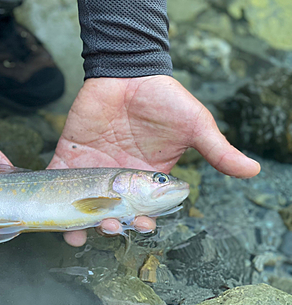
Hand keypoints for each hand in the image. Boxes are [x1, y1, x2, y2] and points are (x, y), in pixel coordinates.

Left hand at [49, 76, 259, 245]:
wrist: (128, 71)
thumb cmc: (164, 97)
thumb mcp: (195, 125)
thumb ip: (217, 150)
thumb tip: (254, 170)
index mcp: (147, 179)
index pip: (143, 210)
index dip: (141, 222)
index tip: (141, 224)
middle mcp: (118, 180)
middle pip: (110, 214)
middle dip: (109, 227)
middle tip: (109, 227)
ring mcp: (92, 169)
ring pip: (82, 205)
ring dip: (77, 223)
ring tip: (75, 234)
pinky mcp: (70, 155)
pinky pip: (57, 179)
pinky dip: (51, 196)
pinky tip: (51, 211)